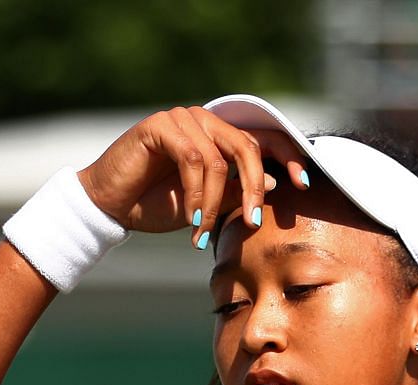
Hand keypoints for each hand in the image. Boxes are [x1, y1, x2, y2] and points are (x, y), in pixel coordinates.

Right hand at [77, 106, 307, 237]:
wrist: (112, 207)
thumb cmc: (156, 205)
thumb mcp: (207, 206)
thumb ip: (235, 193)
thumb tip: (273, 184)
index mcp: (218, 136)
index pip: (261, 139)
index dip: (287, 156)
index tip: (305, 184)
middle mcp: (203, 120)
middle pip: (246, 147)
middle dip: (253, 188)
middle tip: (252, 222)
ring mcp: (181, 118)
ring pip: (218, 159)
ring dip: (214, 202)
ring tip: (204, 232)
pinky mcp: (160, 125)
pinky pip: (192, 159)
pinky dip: (196, 194)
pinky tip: (191, 220)